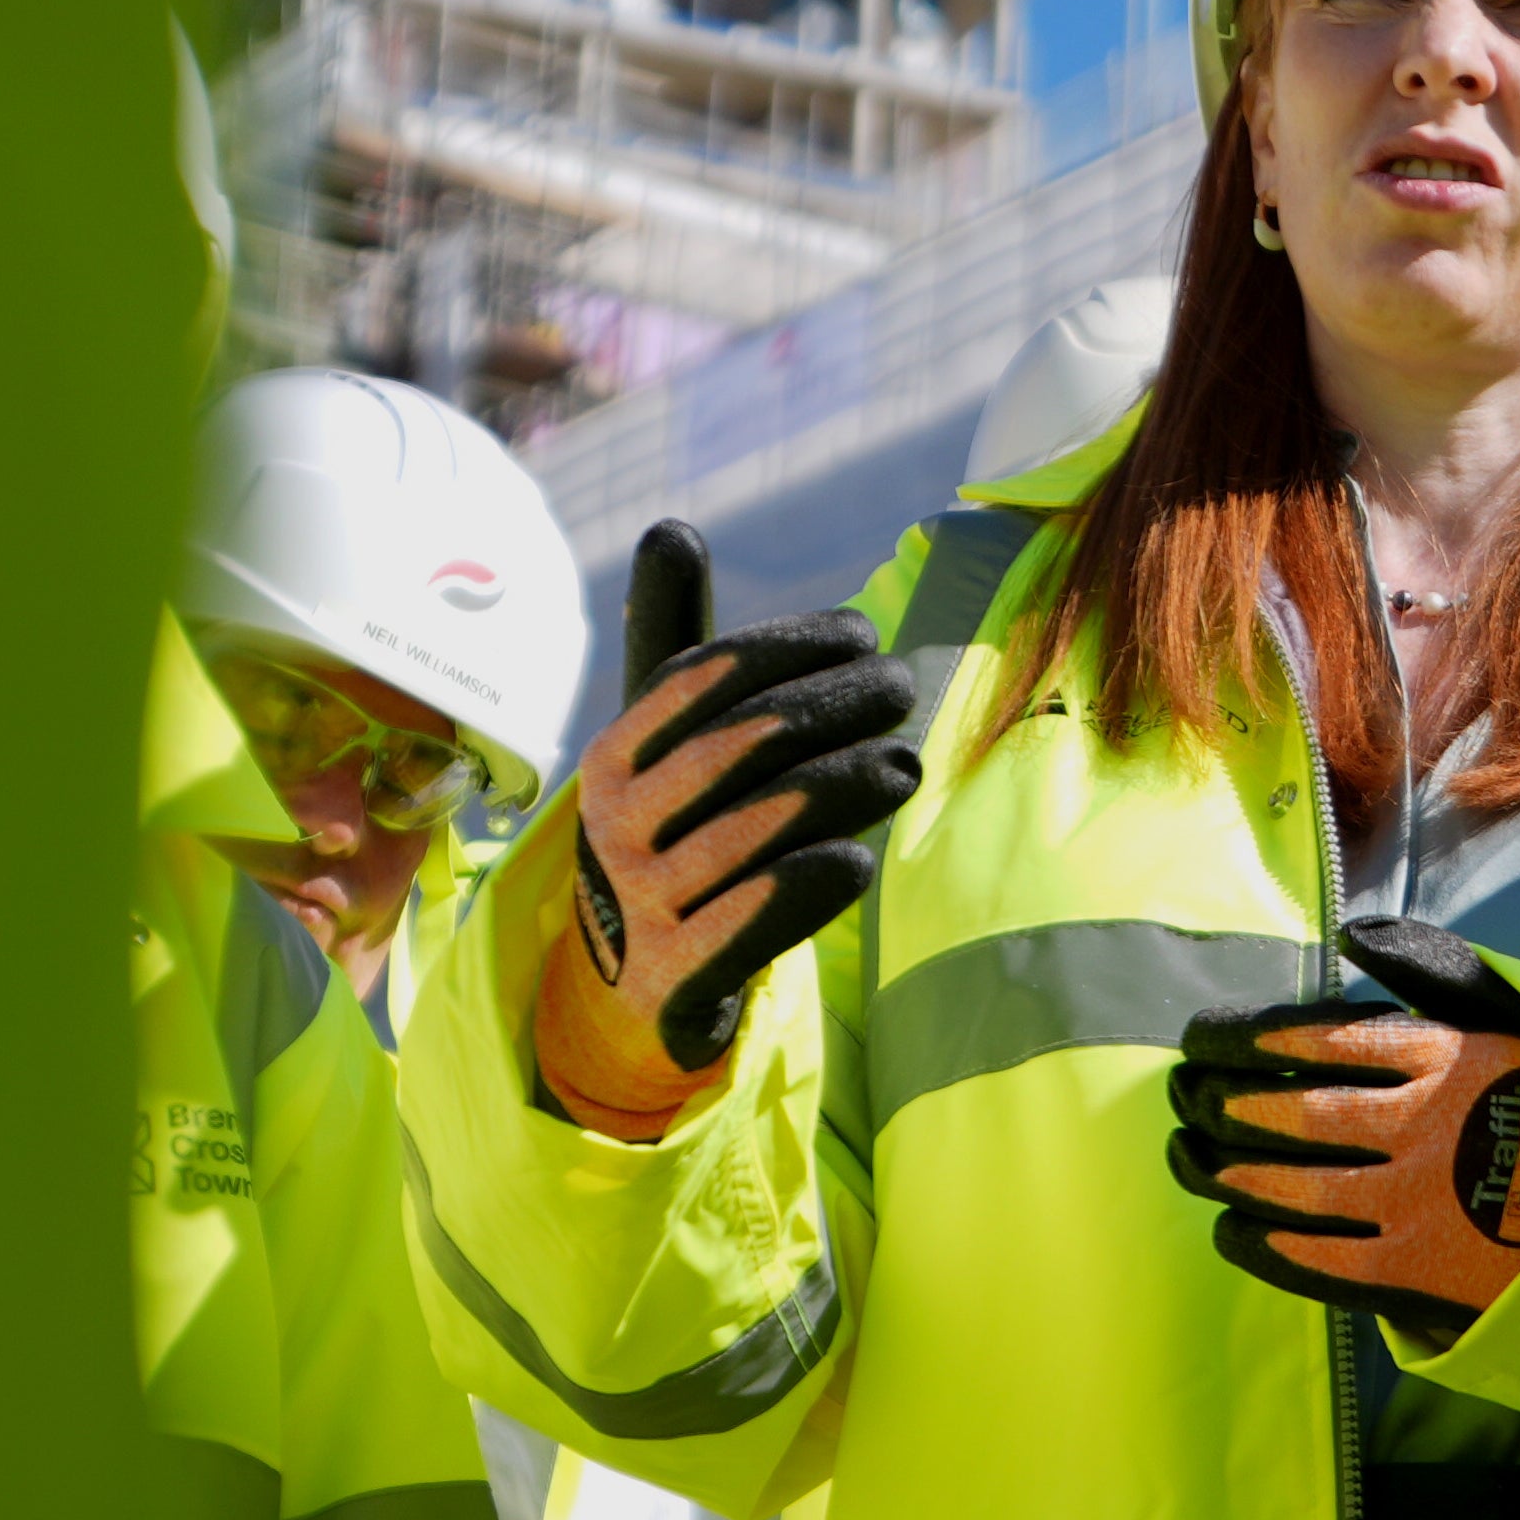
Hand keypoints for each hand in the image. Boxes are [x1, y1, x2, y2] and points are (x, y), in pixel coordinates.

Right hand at [532, 521, 919, 1134]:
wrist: (622, 993)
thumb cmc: (665, 836)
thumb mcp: (658, 747)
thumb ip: (673, 644)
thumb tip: (672, 527)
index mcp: (615, 755)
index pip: (704, 678)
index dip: (788, 646)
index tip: (863, 634)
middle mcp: (616, 824)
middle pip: (739, 746)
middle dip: (831, 707)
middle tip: (902, 689)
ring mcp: (642, 903)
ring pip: (753, 829)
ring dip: (840, 789)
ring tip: (904, 766)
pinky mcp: (677, 978)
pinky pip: (747, 922)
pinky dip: (804, 887)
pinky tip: (859, 859)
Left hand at [1167, 916, 1519, 1343]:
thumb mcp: (1518, 1010)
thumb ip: (1433, 970)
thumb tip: (1352, 937)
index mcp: (1440, 1055)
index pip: (1307, 1038)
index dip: (1239, 1039)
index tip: (1199, 1038)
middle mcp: (1417, 1124)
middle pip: (1285, 1111)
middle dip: (1216, 1102)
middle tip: (1181, 1095)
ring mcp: (1413, 1202)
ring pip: (1288, 1185)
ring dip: (1223, 1170)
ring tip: (1187, 1157)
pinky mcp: (1416, 1271)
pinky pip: (1316, 1258)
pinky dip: (1262, 1242)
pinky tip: (1231, 1228)